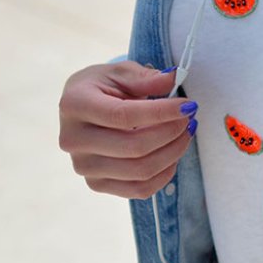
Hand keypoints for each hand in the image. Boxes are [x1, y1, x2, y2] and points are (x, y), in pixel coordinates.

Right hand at [58, 61, 197, 198]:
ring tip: (185, 134)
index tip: (188, 106)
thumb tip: (173, 79)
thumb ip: (146, 77)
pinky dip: (164, 174)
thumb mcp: (121, 73)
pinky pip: (139, 189)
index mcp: (74, 105)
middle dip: (171, 133)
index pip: (123, 115)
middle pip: (134, 147)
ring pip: (140, 171)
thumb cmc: (103, 88)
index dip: (161, 113)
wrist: (83, 110)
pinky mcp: (96, 184)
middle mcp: (73, 139)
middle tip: (189, 119)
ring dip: (173, 153)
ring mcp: (83, 166)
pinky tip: (172, 154)